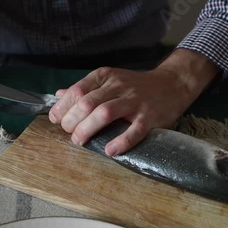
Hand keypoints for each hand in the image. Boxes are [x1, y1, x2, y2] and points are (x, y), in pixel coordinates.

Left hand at [48, 49, 218, 155]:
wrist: (172, 84)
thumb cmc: (135, 86)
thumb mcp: (108, 81)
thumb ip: (84, 89)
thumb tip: (58, 96)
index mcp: (105, 76)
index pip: (77, 90)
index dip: (62, 107)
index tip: (56, 119)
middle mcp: (118, 86)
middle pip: (87, 103)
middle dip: (72, 121)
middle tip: (69, 133)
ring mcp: (135, 101)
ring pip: (105, 113)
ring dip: (88, 129)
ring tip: (80, 141)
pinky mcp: (150, 116)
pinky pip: (134, 130)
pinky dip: (121, 141)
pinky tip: (110, 150)